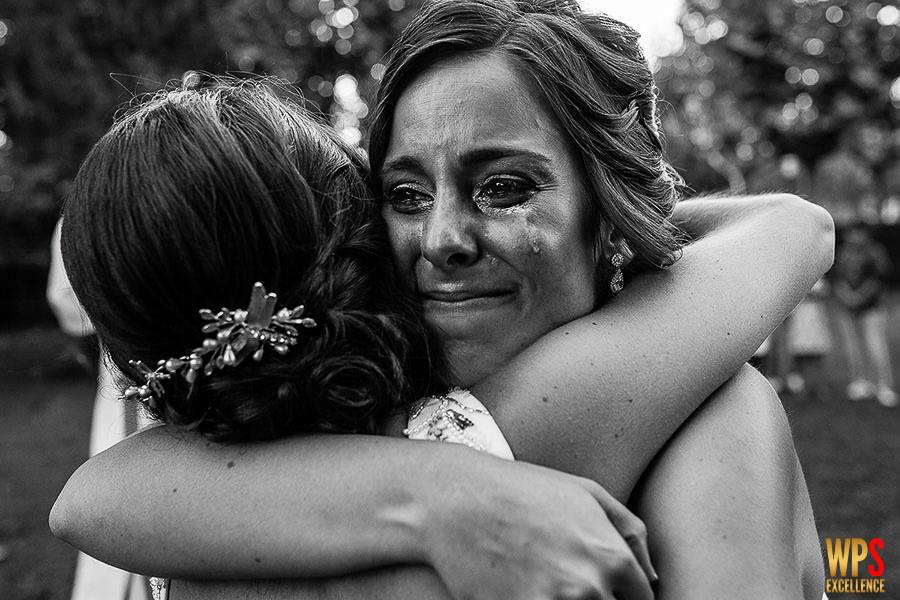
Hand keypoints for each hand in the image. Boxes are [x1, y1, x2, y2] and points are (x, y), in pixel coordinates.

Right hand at [420, 449, 655, 599]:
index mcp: (611, 556)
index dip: (625, 597)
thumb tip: (652, 579)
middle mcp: (589, 587)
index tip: (607, 590)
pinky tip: (528, 591)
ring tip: (550, 586)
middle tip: (571, 585)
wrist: (456, 500)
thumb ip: (630, 533)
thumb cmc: (521, 490)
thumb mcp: (585, 492)